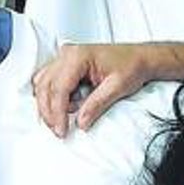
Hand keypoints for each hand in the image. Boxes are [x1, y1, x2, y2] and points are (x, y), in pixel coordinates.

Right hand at [32, 42, 155, 136]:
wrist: (140, 58)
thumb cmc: (132, 66)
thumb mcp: (117, 88)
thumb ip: (97, 105)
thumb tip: (81, 122)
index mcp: (78, 56)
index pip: (59, 88)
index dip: (57, 112)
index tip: (61, 129)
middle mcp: (67, 53)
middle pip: (46, 86)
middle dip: (49, 112)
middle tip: (59, 130)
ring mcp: (65, 57)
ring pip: (43, 83)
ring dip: (48, 104)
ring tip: (62, 121)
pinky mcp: (67, 64)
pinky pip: (49, 80)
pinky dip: (53, 96)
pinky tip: (66, 107)